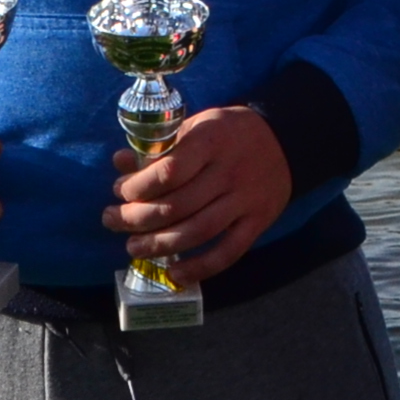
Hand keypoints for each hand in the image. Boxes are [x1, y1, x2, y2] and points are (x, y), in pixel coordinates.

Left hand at [104, 104, 291, 285]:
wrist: (285, 140)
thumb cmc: (229, 132)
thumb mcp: (196, 126)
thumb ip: (160, 147)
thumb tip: (121, 164)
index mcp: (211, 141)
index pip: (169, 172)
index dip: (138, 188)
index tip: (121, 193)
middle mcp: (229, 171)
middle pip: (177, 206)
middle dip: (137, 219)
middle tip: (114, 222)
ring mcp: (246, 200)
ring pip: (198, 231)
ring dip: (160, 245)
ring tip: (134, 247)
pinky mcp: (258, 222)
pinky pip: (229, 252)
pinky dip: (200, 267)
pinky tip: (175, 273)